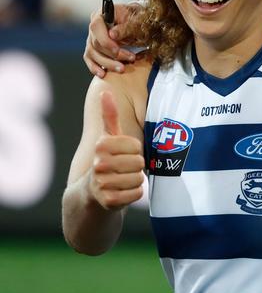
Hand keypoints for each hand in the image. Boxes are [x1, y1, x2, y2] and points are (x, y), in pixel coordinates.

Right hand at [84, 3, 140, 76]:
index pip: (96, 27)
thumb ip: (124, 27)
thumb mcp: (135, 20)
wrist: (137, 22)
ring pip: (93, 53)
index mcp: (101, 15)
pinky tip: (103, 74)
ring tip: (122, 69)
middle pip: (95, 43)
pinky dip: (95, 67)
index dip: (105, 40)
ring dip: (107, 63)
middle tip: (130, 59)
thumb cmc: (136, 19)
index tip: (117, 50)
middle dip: (112, 54)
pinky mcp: (93, 49)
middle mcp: (94, 27)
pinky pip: (89, 59)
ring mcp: (92, 38)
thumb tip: (112, 35)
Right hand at [89, 91, 144, 210]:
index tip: (123, 154)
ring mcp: (102, 184)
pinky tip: (122, 193)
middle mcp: (99, 164)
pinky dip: (134, 194)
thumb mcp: (108, 138)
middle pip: (138, 163)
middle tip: (123, 169)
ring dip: (135, 181)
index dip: (134, 151)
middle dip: (135, 167)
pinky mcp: (109, 201)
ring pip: (139, 179)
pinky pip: (137, 194)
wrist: (91, 194)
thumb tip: (105, 91)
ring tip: (121, 180)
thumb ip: (109, 116)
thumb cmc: (107, 160)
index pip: (136, 146)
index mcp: (101, 146)